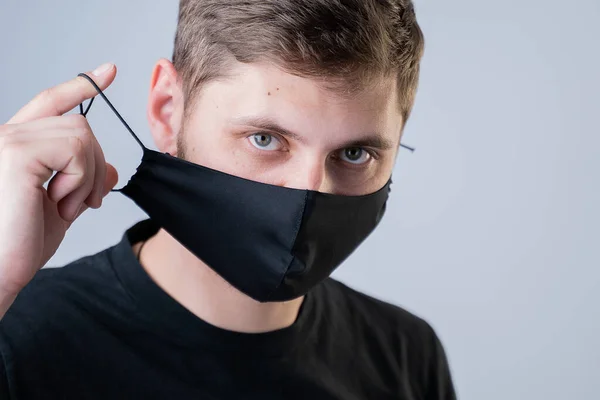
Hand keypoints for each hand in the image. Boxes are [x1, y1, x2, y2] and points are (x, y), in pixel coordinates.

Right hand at [0, 63, 118, 309]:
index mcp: (16, 145)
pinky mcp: (15, 153)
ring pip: (83, 135)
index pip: (50, 103)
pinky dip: (81, 179)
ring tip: (67, 205)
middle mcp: (7, 136)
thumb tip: (114, 170)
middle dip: (96, 164)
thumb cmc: (20, 246)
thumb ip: (85, 184)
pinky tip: (61, 202)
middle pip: (80, 123)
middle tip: (85, 202)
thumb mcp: (64, 209)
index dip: (81, 85)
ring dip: (88, 177)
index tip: (110, 71)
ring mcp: (8, 141)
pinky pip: (76, 149)